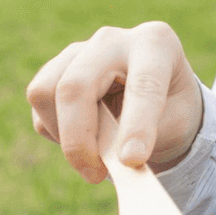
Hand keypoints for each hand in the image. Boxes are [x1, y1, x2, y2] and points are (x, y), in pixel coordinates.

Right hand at [27, 22, 203, 182]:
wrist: (159, 97)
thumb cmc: (172, 110)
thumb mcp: (176, 125)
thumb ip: (148, 139)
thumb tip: (116, 162)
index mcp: (155, 43)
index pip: (143, 85)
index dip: (136, 125)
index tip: (132, 161)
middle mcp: (113, 39)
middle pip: (76, 85)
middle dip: (79, 139)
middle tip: (95, 175)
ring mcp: (80, 49)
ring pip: (45, 92)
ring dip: (63, 135)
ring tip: (92, 155)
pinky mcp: (56, 67)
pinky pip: (39, 105)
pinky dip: (55, 130)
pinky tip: (84, 134)